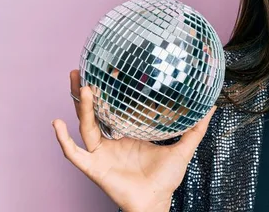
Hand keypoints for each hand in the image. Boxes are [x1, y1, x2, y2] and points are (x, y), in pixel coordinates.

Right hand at [52, 70, 216, 211]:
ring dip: (80, 107)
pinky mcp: (94, 167)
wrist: (156, 201)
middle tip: (79, 70)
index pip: (115, 106)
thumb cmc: (166, 178)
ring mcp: (101, 153)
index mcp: (129, 132)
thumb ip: (196, 128)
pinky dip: (64, 139)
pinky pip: (74, 153)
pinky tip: (57, 124)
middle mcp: (112, 140)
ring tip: (80, 87)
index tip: (109, 69)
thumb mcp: (184, 148)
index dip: (110, 90)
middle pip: (94, 111)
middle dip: (84, 92)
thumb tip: (211, 107)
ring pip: (86, 125)